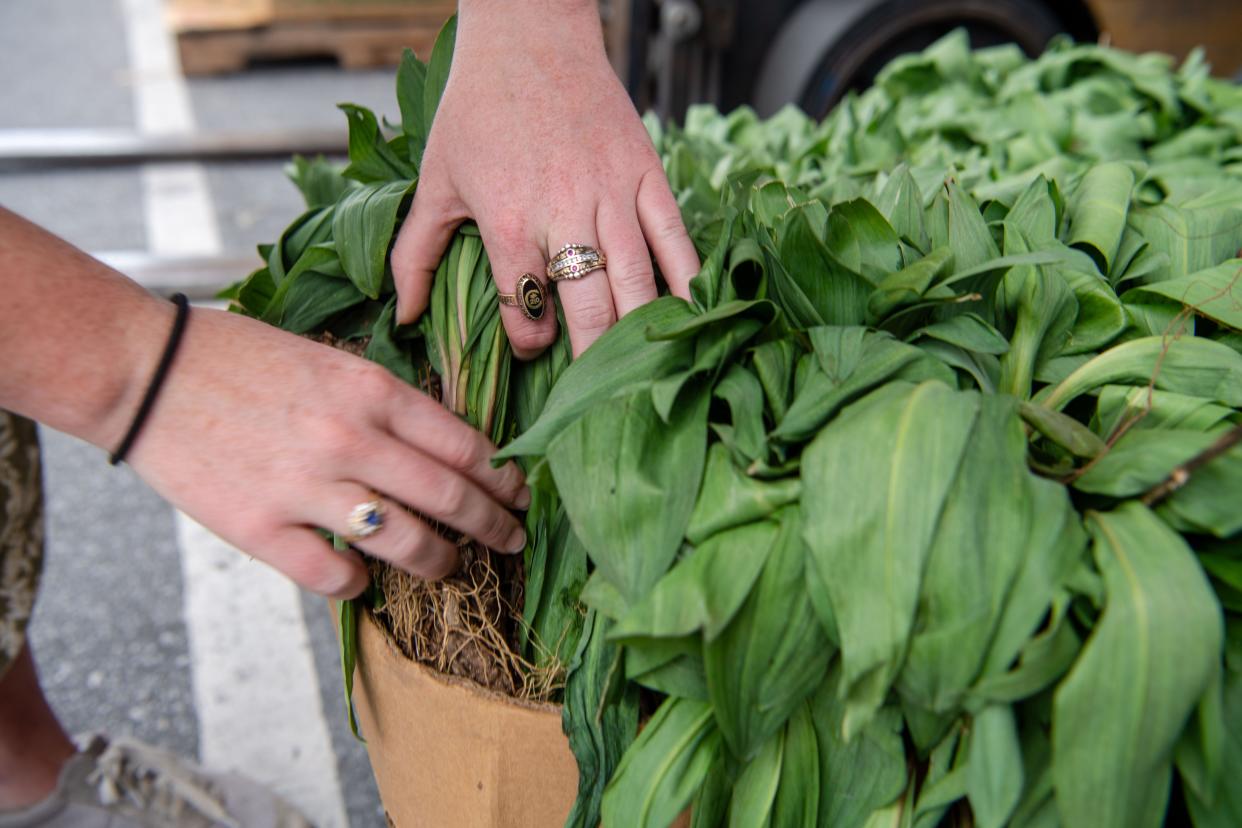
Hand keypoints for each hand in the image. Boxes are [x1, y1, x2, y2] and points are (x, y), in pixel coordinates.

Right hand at [126, 306, 528, 598]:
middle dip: (494, 526)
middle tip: (513, 541)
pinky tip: (363, 580)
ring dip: (442, 562)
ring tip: (453, 568)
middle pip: (451, 497)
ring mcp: (305, 487)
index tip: (519, 495)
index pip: (464, 445)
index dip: (503, 478)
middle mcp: (349, 438)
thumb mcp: (326, 358)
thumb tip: (437, 447)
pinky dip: (359, 586)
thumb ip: (382, 401)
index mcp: (369, 389)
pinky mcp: (258, 528)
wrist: (144, 369)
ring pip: (406, 544)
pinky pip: (334, 576)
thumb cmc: (238, 356)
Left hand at [391, 0, 700, 357]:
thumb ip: (415, 254)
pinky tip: (691, 317)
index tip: (532, 348)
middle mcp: (564, 213)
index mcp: (508, 220)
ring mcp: (612, 194)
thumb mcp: (434, 181)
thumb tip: (401, 317)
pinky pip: (675, 239)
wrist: (530, 33)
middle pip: (590, 309)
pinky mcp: (645, 174)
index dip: (528, 341)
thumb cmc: (477, 109)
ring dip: (638, 334)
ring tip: (638, 371)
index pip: (524, 307)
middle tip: (592, 390)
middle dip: (591, 359)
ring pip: (637, 283)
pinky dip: (687, 282)